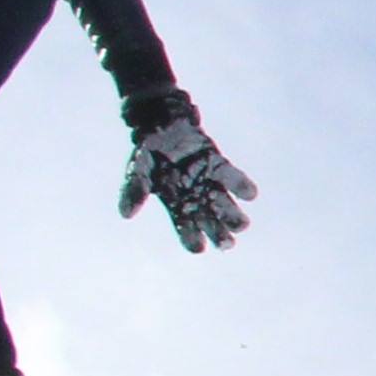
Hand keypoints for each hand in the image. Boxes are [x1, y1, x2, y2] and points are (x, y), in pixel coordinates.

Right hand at [116, 101, 255, 251]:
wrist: (162, 127)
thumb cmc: (148, 155)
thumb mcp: (138, 172)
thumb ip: (134, 191)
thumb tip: (126, 215)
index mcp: (176, 205)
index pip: (185, 228)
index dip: (192, 239)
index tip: (199, 248)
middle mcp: (196, 198)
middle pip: (210, 222)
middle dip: (219, 235)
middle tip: (227, 245)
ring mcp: (209, 183)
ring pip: (225, 205)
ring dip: (234, 216)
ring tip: (242, 225)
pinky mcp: (219, 166)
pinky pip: (232, 178)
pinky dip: (241, 186)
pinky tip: (250, 195)